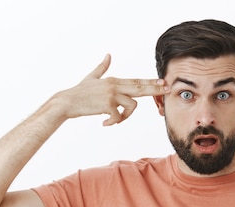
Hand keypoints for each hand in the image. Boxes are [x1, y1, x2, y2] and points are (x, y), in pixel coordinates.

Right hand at [55, 54, 169, 125]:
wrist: (66, 102)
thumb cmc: (79, 92)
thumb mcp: (92, 77)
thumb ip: (102, 67)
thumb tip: (108, 55)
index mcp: (113, 80)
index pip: (136, 81)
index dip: (150, 82)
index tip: (162, 81)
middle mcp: (114, 85)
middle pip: (140, 87)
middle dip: (155, 89)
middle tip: (168, 90)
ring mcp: (112, 95)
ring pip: (132, 106)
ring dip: (125, 117)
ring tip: (113, 121)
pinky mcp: (107, 105)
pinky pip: (119, 116)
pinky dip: (113, 122)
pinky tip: (104, 124)